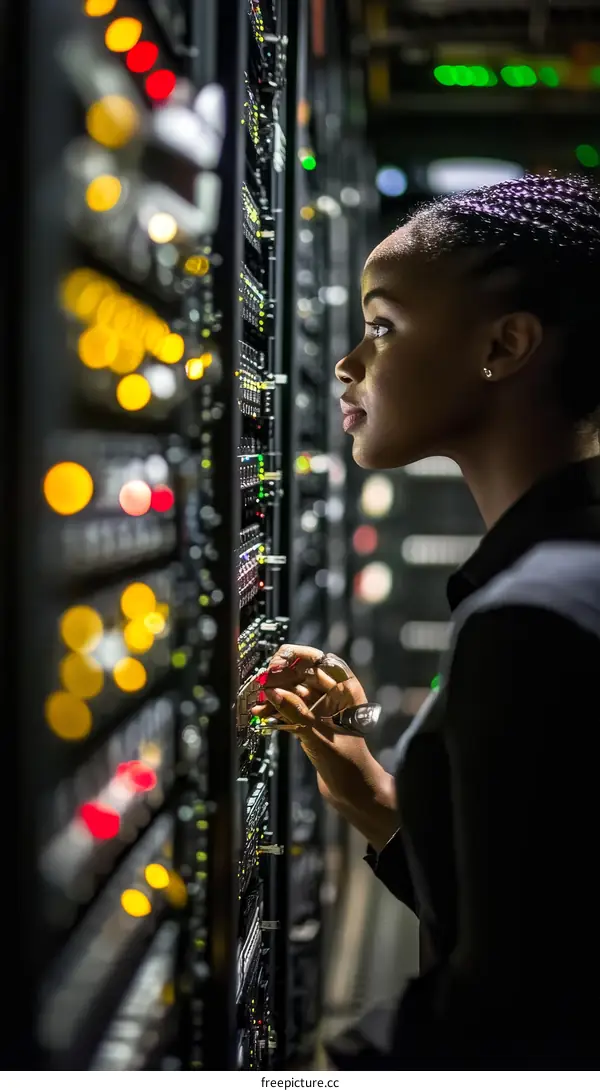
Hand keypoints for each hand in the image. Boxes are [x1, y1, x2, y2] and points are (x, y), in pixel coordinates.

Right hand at [251, 645, 397, 848]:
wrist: (355, 793)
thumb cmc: (348, 764)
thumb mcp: (319, 736)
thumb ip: (296, 713)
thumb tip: (272, 692)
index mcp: (345, 691)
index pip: (321, 661)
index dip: (297, 658)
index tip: (275, 663)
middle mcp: (334, 696)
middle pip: (303, 675)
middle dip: (280, 678)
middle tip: (259, 684)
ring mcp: (322, 710)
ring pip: (294, 693)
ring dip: (275, 696)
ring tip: (256, 703)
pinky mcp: (311, 724)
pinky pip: (291, 710)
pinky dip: (277, 711)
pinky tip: (262, 714)